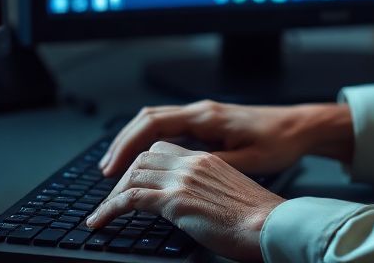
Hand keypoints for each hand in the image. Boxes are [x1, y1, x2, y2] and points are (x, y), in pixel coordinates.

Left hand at [86, 141, 284, 261]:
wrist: (274, 224)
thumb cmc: (261, 218)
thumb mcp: (233, 193)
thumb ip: (210, 190)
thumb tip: (196, 205)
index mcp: (207, 159)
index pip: (163, 149)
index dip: (141, 163)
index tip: (129, 180)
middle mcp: (193, 162)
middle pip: (143, 157)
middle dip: (122, 176)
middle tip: (110, 198)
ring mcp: (183, 178)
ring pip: (132, 174)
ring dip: (111, 195)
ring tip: (101, 213)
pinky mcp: (176, 199)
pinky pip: (130, 199)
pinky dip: (108, 209)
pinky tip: (100, 221)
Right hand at [99, 99, 352, 177]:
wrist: (299, 126)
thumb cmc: (279, 141)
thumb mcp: (248, 159)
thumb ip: (213, 164)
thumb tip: (182, 173)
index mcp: (206, 117)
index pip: (153, 124)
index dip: (128, 146)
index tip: (113, 168)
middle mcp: (200, 111)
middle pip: (146, 120)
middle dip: (122, 144)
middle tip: (106, 171)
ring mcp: (202, 116)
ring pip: (155, 123)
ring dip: (133, 142)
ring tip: (117, 168)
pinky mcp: (206, 124)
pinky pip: (168, 129)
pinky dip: (149, 143)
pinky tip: (143, 161)